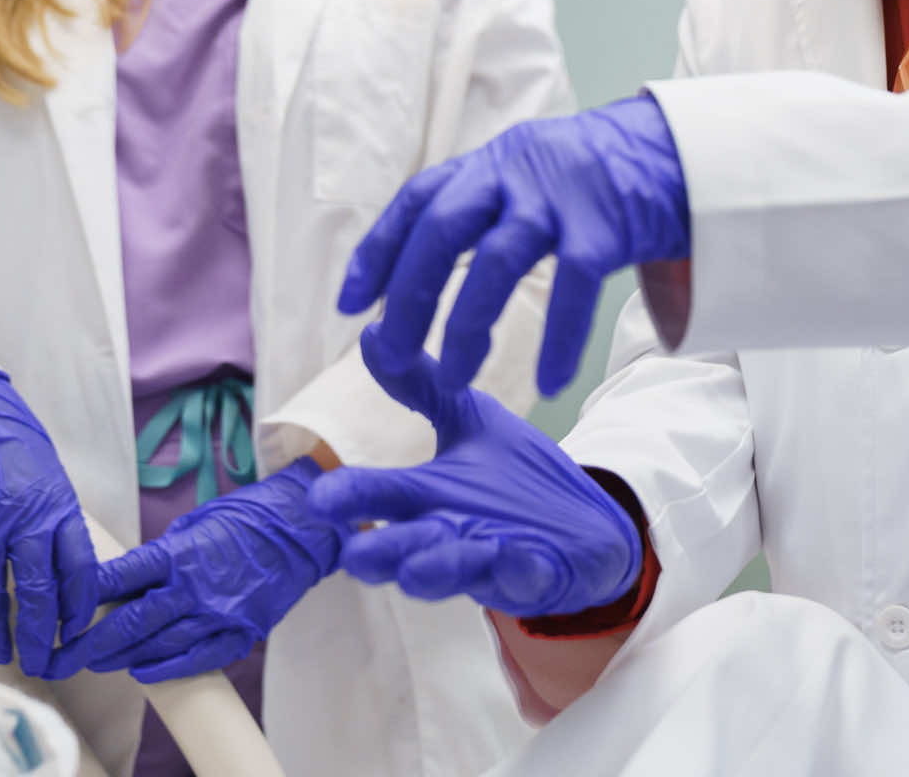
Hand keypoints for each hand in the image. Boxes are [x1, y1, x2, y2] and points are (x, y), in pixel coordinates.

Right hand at [0, 367, 98, 676]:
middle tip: (41, 662)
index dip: (80, 605)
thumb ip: (54, 523)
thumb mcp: (48, 480)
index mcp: (59, 507)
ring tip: (3, 655)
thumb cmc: (11, 446)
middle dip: (41, 632)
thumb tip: (62, 571)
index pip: (79, 567)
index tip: (78, 632)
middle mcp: (27, 517)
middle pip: (39, 588)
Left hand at [49, 459, 345, 682]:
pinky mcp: (243, 631)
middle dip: (91, 641)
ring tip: (97, 660)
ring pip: (158, 645)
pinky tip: (142, 671)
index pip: (118, 577)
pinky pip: (197, 659)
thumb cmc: (250, 517)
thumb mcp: (197, 522)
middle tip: (65, 652)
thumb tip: (128, 579)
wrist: (306, 527)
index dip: (83, 597)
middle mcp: (195, 586)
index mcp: (180, 551)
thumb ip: (163, 554)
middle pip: (130, 621)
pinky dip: (165, 669)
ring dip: (121, 656)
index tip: (62, 609)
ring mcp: (220, 613)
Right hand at [309, 337, 640, 616]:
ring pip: (449, 575)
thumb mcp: (472, 421)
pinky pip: (519, 578)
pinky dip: (512, 569)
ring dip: (437, 567)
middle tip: (358, 549)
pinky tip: (508, 552)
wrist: (588, 524)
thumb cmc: (517, 477)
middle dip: (381, 551)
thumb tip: (369, 330)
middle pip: (400, 552)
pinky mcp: (533, 577)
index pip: (377, 499)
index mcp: (424, 500)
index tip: (320, 498)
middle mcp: (445, 537)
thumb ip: (424, 386)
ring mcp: (486, 563)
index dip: (349, 500)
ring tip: (421, 559)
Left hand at [337, 95, 688, 397]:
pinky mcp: (607, 225)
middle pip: (443, 229)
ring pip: (498, 260)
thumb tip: (402, 273)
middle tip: (392, 354)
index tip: (347, 306)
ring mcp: (560, 197)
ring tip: (455, 377)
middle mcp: (514, 173)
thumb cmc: (585, 178)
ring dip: (469, 323)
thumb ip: (472, 210)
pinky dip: (558, 340)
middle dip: (409, 293)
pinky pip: (575, 288)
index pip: (417, 203)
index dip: (377, 252)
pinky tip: (548, 383)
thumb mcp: (521, 175)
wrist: (670, 149)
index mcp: (488, 165)